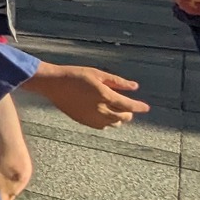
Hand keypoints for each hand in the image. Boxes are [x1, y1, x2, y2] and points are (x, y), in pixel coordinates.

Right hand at [27, 63, 147, 128]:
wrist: (53, 84)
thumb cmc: (75, 75)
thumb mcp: (98, 74)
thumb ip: (117, 82)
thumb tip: (134, 86)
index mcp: (105, 96)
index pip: (129, 106)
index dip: (140, 107)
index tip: (146, 108)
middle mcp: (100, 110)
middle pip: (123, 117)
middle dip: (129, 113)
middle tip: (129, 107)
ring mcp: (91, 117)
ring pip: (113, 123)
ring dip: (118, 118)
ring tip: (116, 110)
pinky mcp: (83, 121)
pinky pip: (101, 126)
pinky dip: (106, 122)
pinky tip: (103, 114)